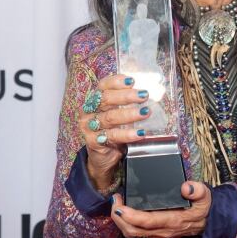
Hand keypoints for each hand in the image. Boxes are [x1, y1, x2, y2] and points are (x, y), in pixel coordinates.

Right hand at [78, 74, 149, 189]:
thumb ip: (126, 103)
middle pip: (106, 100)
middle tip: (144, 95)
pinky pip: (112, 136)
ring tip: (145, 113)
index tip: (132, 81)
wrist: (102, 156)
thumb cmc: (112, 130)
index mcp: (94, 100)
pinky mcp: (94, 142)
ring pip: (110, 118)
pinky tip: (140, 133)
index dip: (116, 82)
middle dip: (126, 96)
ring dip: (130, 115)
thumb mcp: (117, 113)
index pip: (103, 86)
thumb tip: (147, 93)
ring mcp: (89, 127)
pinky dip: (127, 134)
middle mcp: (89, 111)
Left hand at [111, 181, 210, 237]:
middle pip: (133, 230)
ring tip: (117, 205)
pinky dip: (127, 223)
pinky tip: (124, 212)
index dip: (130, 215)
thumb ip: (198, 190)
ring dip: (121, 221)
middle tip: (115, 201)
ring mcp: (159, 233)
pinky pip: (137, 232)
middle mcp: (163, 230)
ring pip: (133, 233)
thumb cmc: (204, 208)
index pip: (146, 221)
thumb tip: (186, 186)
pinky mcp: (157, 233)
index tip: (120, 205)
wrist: (208, 223)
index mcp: (173, 220)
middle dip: (119, 217)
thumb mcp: (205, 196)